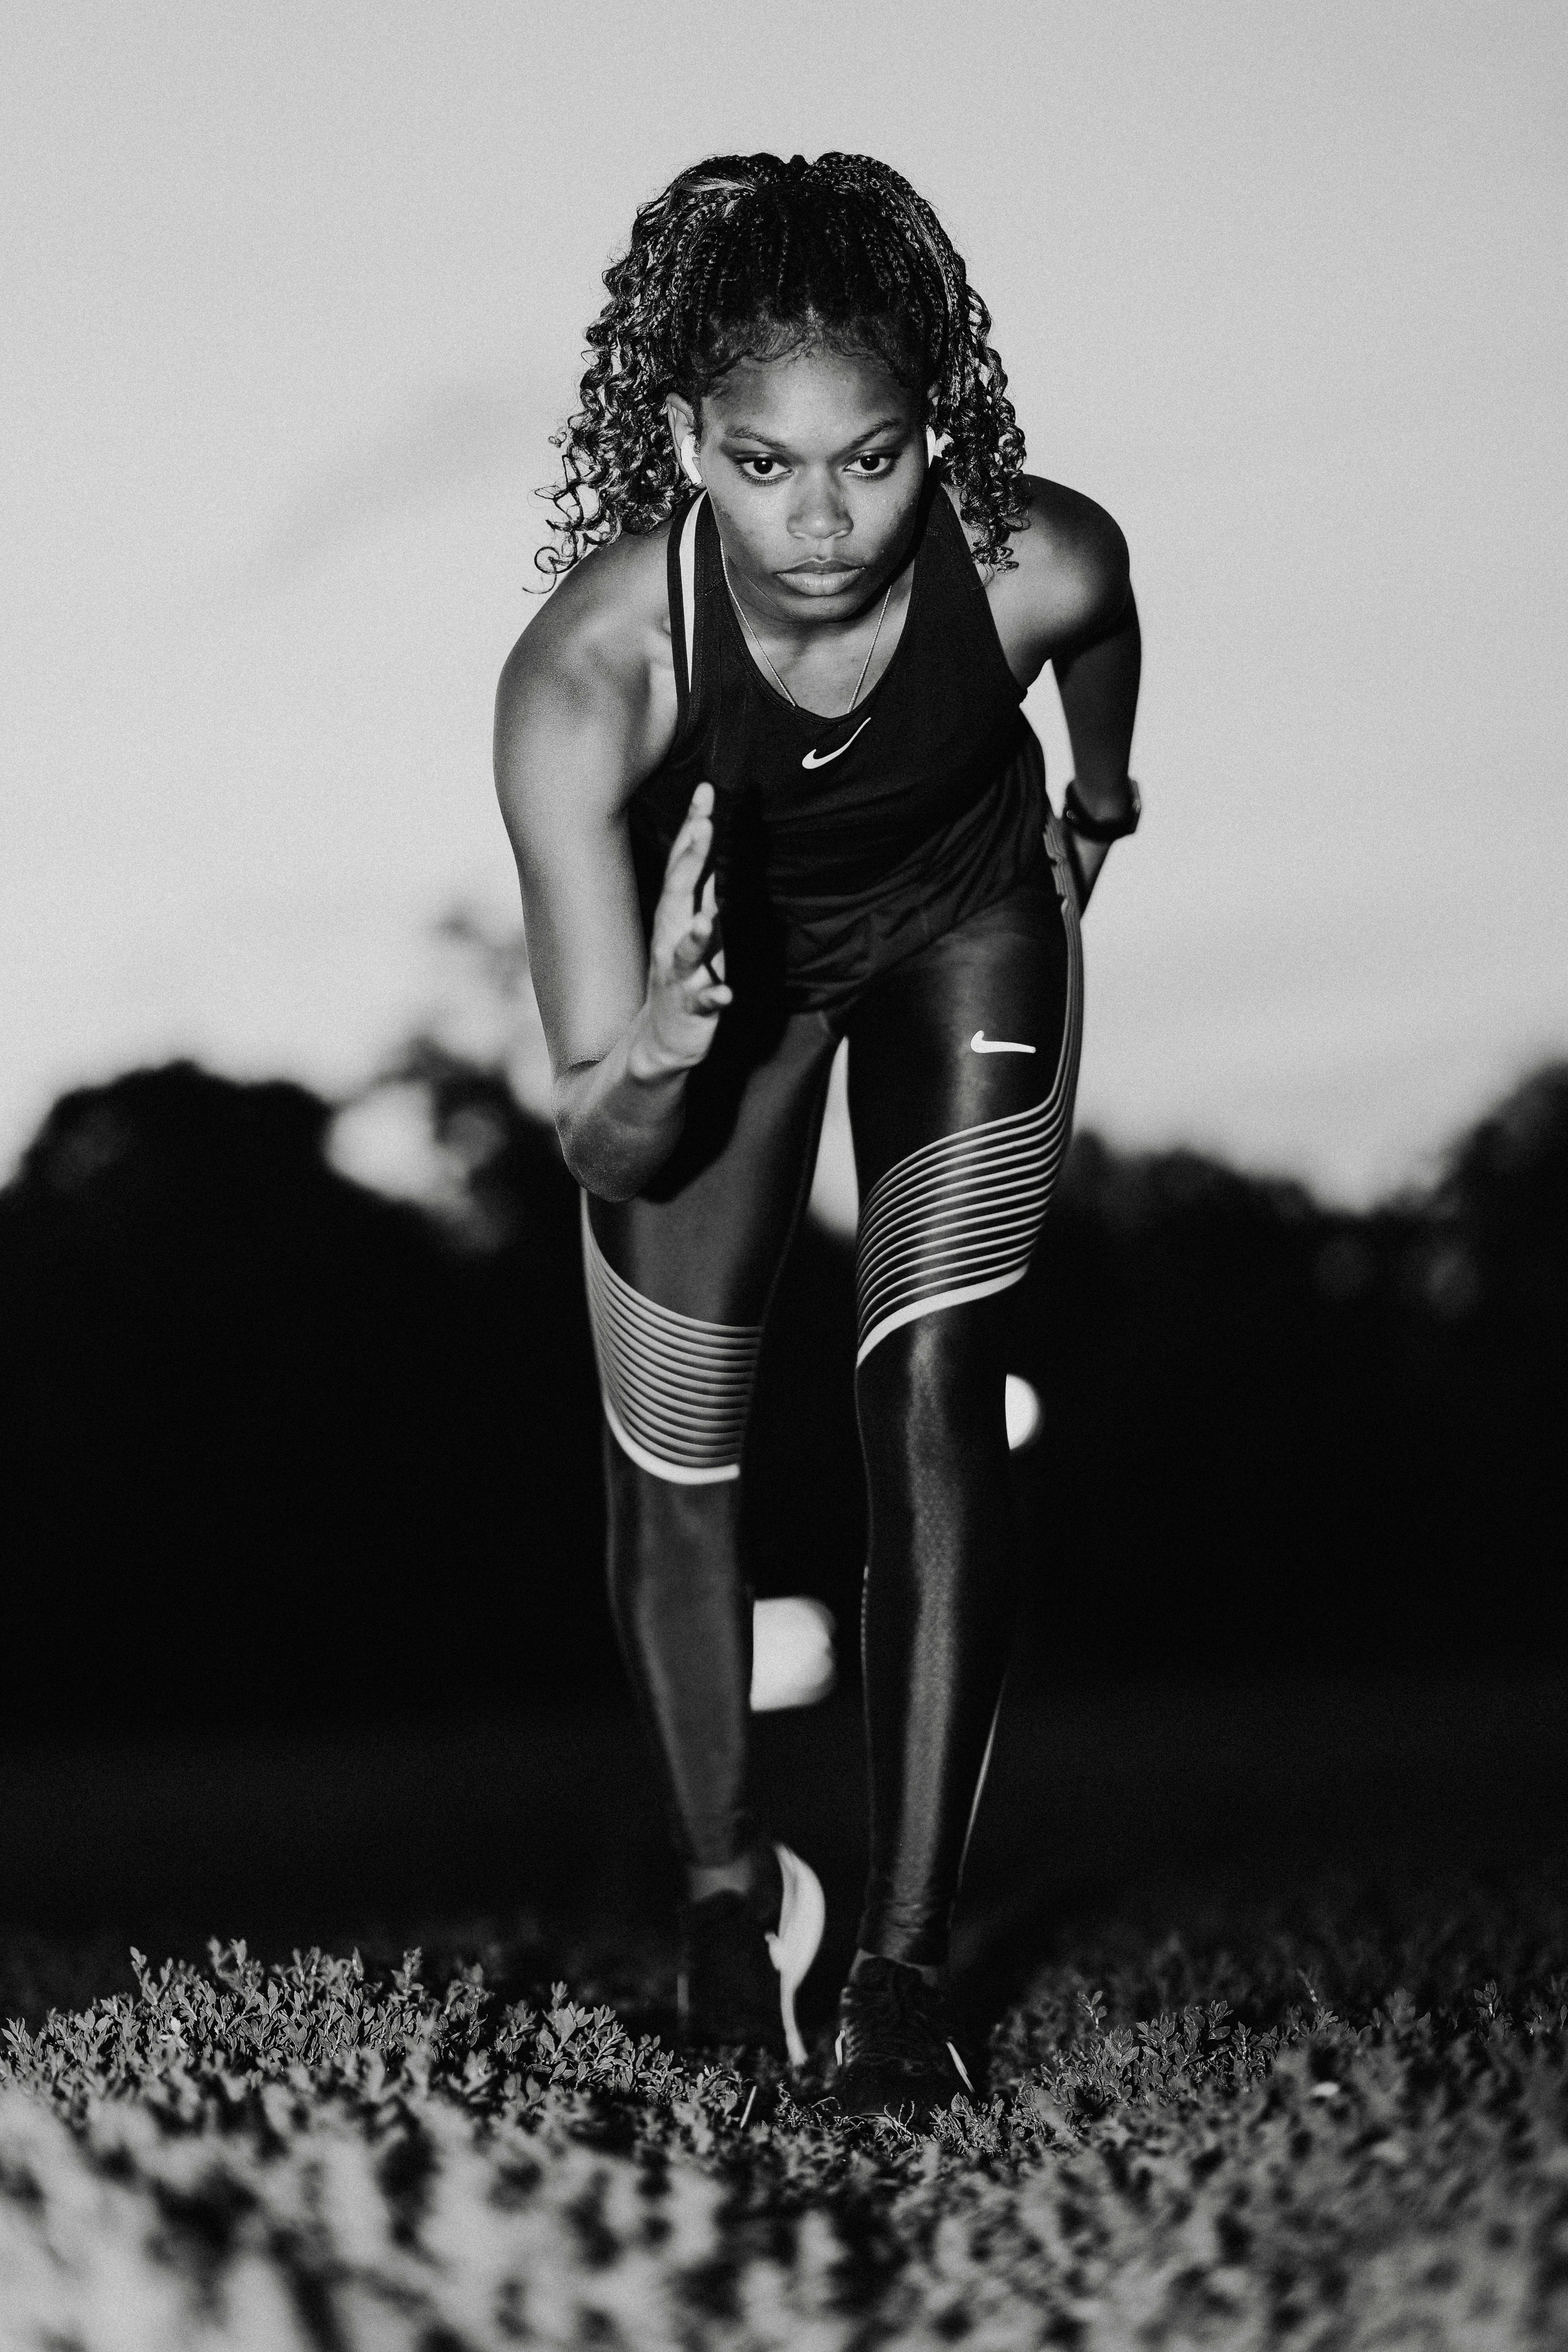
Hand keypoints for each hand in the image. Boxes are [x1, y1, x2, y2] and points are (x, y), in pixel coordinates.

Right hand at [632, 782, 732, 1075]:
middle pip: (679, 894)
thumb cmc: (683, 977)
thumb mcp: (694, 925)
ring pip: (685, 951)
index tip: (705, 791)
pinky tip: (727, 994)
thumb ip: (701, 887)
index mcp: (676, 917)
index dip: (693, 828)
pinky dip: (713, 996)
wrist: (661, 1041)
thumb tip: (707, 843)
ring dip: (695, 933)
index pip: (684, 865)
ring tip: (707, 916)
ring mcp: (679, 976)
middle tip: (703, 825)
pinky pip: (703, 1002)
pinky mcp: (692, 1010)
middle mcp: (672, 940)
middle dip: (690, 860)